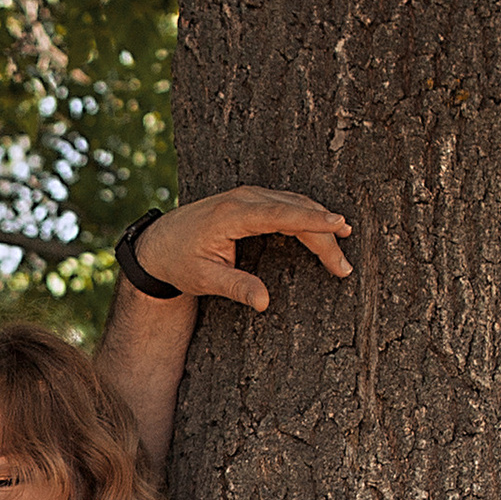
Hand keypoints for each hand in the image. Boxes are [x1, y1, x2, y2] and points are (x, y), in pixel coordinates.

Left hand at [134, 184, 353, 312]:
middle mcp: (243, 199)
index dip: (312, 221)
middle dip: (324, 235)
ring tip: (343, 246)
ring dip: (320, 224)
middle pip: (295, 211)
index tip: (339, 226)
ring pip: (294, 205)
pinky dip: (307, 216)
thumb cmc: (178, 262)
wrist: (157, 244)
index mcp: (232, 215)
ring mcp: (248, 196)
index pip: (281, 214)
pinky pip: (286, 204)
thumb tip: (264, 302)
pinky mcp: (250, 200)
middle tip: (344, 267)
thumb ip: (235, 287)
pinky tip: (324, 228)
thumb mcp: (202, 279)